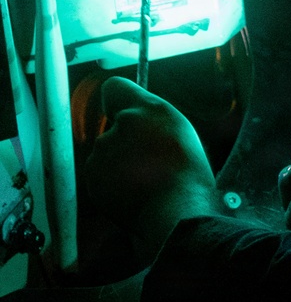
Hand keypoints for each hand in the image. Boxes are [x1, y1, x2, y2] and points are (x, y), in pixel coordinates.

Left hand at [84, 76, 222, 260]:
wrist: (176, 213)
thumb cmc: (186, 174)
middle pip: (115, 125)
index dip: (121, 99)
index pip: (115, 88)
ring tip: (147, 178)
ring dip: (121, 162)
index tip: (126, 110)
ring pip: (108, 151)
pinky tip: (135, 190)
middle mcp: (119, 125)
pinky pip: (102, 174)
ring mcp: (102, 153)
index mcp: (146, 110)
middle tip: (153, 158)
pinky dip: (113, 181)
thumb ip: (151, 115)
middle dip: (128, 138)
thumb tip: (133, 111)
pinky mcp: (93, 177)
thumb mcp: (179, 131)